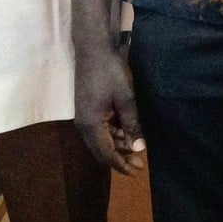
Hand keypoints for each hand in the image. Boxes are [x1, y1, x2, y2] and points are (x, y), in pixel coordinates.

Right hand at [73, 43, 145, 173]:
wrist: (93, 49)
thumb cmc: (110, 72)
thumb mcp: (125, 98)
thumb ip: (132, 124)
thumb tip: (139, 148)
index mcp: (90, 125)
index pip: (106, 154)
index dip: (121, 165)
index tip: (137, 172)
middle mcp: (83, 125)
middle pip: (101, 151)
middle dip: (120, 159)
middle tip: (139, 164)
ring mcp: (83, 117)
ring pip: (100, 140)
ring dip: (117, 146)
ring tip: (136, 148)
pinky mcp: (87, 110)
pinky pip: (99, 130)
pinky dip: (112, 134)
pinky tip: (126, 133)